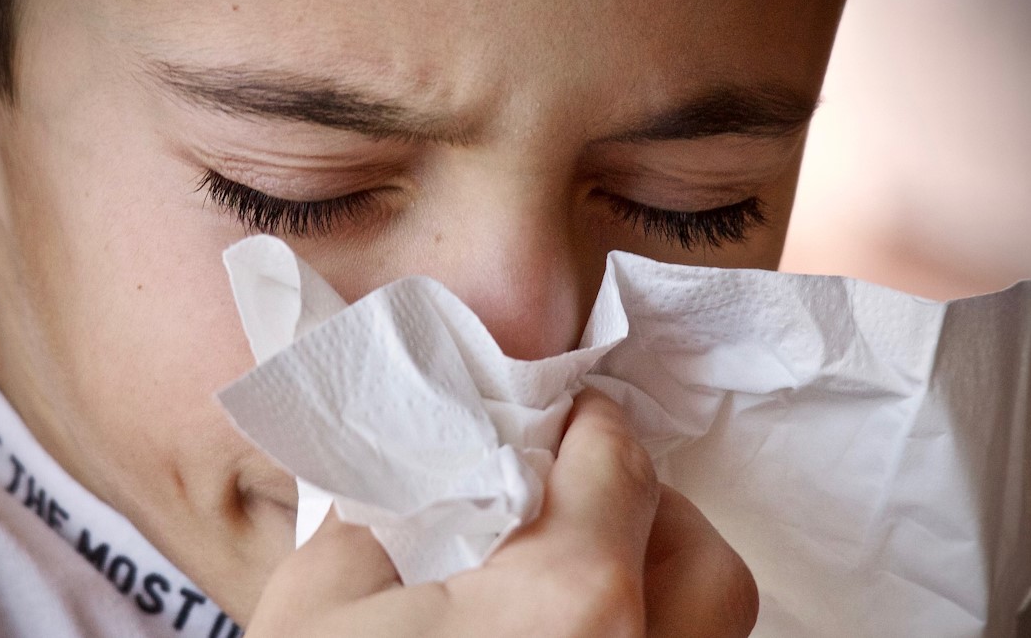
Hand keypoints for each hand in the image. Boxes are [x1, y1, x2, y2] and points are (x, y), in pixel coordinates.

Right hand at [247, 389, 756, 636]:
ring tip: (571, 575)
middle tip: (573, 497)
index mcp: (566, 603)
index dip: (589, 423)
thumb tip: (430, 474)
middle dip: (645, 508)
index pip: (620, 465)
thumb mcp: (319, 604)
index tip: (566, 414)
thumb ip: (386, 512)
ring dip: (659, 583)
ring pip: (711, 631)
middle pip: (699, 556)